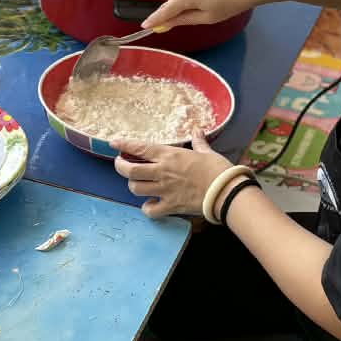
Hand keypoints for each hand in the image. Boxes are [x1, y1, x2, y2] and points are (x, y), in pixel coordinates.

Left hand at [113, 139, 232, 219]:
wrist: (227, 191)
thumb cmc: (218, 169)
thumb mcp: (207, 152)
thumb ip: (199, 142)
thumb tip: (198, 130)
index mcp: (169, 155)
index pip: (140, 148)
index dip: (124, 145)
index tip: (113, 143)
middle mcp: (162, 172)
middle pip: (129, 171)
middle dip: (120, 167)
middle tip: (121, 165)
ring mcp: (164, 190)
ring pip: (135, 189)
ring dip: (134, 186)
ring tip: (137, 184)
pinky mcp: (170, 206)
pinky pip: (149, 210)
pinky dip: (147, 208)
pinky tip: (151, 204)